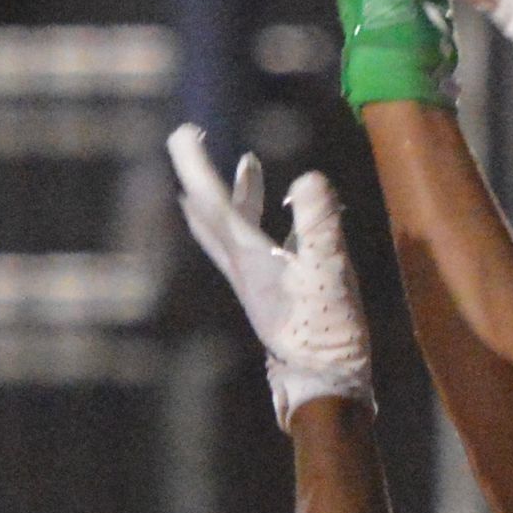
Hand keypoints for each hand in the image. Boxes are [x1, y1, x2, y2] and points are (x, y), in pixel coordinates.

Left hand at [171, 126, 371, 426]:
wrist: (324, 381)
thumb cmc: (327, 331)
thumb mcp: (330, 273)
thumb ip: (320, 225)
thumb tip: (309, 178)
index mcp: (248, 258)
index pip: (213, 202)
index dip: (195, 164)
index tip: (182, 131)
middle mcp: (243, 267)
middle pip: (211, 215)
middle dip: (201, 176)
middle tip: (192, 141)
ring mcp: (257, 282)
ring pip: (233, 230)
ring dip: (234, 196)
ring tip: (248, 162)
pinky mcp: (276, 292)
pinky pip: (262, 245)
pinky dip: (268, 221)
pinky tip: (292, 216)